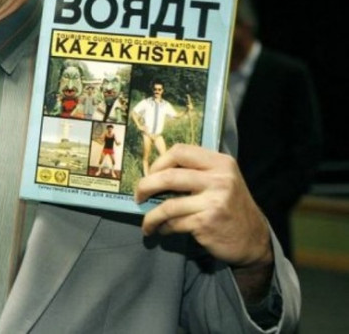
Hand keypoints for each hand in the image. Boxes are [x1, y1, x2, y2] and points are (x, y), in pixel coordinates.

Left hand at [135, 144, 272, 268]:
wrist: (254, 239)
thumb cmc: (230, 206)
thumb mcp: (222, 180)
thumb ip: (196, 171)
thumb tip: (154, 172)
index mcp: (220, 163)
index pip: (180, 151)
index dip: (159, 162)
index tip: (150, 174)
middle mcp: (219, 179)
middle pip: (169, 176)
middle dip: (146, 186)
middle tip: (138, 196)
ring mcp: (214, 201)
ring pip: (168, 205)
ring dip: (151, 215)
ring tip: (147, 222)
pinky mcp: (207, 223)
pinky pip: (174, 223)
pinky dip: (163, 227)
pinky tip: (162, 230)